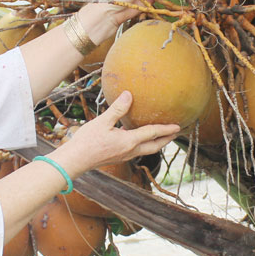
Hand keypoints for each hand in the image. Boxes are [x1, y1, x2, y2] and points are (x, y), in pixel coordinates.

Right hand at [54, 91, 177, 175]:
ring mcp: (124, 156)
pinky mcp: (118, 157)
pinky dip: (144, 144)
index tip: (178, 126)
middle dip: (166, 139)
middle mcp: (130, 150)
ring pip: (146, 150)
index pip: (152, 133)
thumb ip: (117, 108)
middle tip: (175, 133)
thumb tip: (128, 94)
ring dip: (156, 143)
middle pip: (154, 146)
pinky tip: (138, 138)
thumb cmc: (87, 141)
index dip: (166, 129)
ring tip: (162, 136)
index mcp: (129, 141)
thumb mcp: (102, 122)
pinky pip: (137, 150)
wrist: (75, 161)